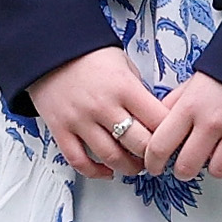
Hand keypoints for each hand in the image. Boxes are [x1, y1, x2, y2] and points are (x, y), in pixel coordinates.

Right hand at [27, 47, 164, 181]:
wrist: (49, 49)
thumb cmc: (89, 56)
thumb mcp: (124, 65)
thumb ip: (139, 92)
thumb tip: (154, 119)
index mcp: (124, 87)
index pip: (158, 121)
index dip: (170, 134)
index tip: (172, 139)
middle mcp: (103, 106)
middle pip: (138, 145)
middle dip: (152, 156)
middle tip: (155, 157)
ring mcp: (80, 120)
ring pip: (111, 157)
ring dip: (128, 168)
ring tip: (134, 165)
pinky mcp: (60, 129)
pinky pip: (79, 161)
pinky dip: (95, 172)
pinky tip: (106, 170)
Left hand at [147, 71, 221, 184]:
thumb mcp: (192, 83)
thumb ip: (174, 105)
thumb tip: (154, 126)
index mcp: (189, 106)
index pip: (160, 145)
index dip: (152, 162)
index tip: (154, 167)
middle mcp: (212, 121)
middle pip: (187, 166)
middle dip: (183, 171)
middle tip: (186, 166)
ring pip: (218, 171)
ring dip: (215, 169)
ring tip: (216, 157)